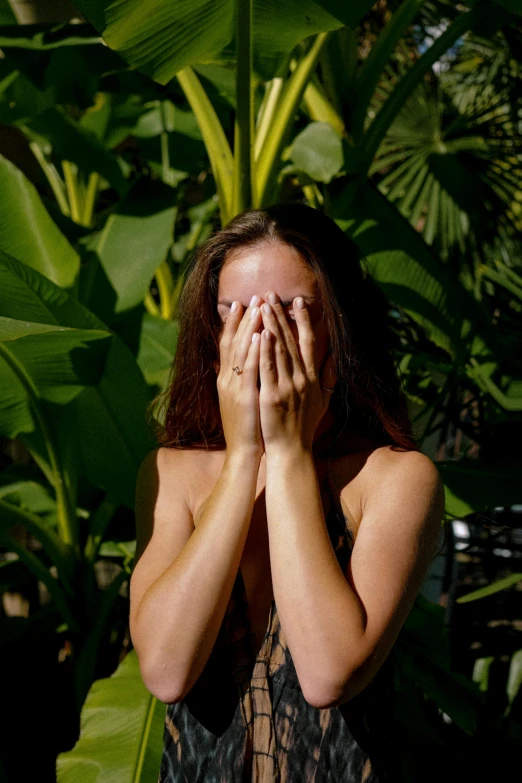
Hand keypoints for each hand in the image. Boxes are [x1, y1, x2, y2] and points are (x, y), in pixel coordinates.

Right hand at [217, 296, 262, 458]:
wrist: (243, 452)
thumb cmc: (246, 427)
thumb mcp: (237, 400)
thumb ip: (235, 380)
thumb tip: (229, 365)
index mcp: (227, 379)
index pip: (229, 345)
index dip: (234, 324)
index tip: (242, 304)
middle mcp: (227, 379)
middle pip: (233, 342)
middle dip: (244, 319)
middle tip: (253, 297)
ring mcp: (234, 387)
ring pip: (240, 351)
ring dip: (248, 328)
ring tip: (257, 308)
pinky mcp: (244, 397)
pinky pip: (249, 370)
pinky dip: (252, 351)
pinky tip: (258, 336)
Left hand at [258, 292, 336, 453]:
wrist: (292, 451)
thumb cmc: (305, 427)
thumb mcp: (323, 400)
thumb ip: (329, 377)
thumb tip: (336, 356)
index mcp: (313, 377)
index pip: (308, 342)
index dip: (303, 321)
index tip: (298, 301)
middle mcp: (303, 378)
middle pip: (291, 341)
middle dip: (281, 315)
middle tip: (272, 294)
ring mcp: (288, 386)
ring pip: (279, 350)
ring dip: (271, 325)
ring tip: (263, 305)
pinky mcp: (272, 396)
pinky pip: (268, 368)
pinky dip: (264, 350)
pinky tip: (260, 334)